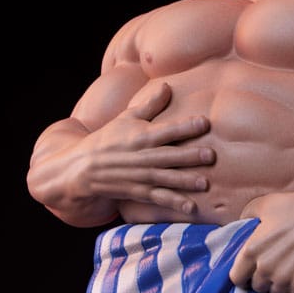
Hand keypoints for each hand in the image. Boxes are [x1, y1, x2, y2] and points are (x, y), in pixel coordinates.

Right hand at [76, 82, 214, 214]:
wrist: (83, 168)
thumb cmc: (108, 139)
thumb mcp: (126, 118)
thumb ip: (150, 104)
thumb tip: (167, 84)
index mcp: (142, 136)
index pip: (167, 130)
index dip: (186, 126)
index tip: (205, 122)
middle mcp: (142, 156)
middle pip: (169, 155)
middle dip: (190, 156)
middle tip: (211, 155)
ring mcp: (141, 176)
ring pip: (166, 178)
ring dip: (185, 181)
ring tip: (205, 183)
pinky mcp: (139, 192)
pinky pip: (159, 198)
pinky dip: (174, 203)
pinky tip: (191, 207)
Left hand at [229, 189, 293, 292]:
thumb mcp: (267, 204)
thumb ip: (248, 214)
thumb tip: (242, 223)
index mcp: (252, 249)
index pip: (236, 278)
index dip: (244, 275)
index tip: (253, 272)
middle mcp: (264, 267)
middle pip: (257, 288)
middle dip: (265, 280)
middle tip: (278, 268)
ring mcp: (283, 278)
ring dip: (283, 286)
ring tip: (293, 271)